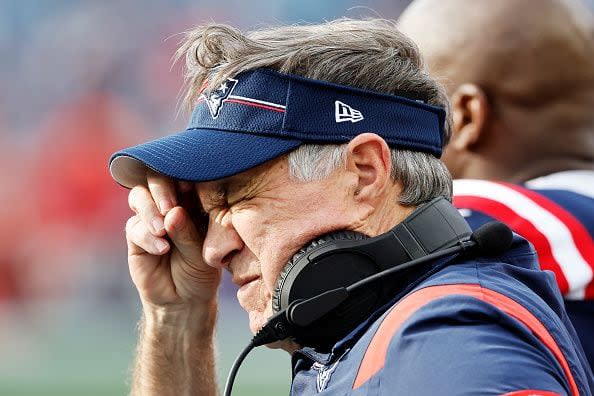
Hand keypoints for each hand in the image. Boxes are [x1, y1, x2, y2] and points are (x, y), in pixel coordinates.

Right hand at [125, 170, 220, 308]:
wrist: (184, 300)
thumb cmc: (201, 271)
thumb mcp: (201, 252)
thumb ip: (188, 231)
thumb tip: (172, 212)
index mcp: (192, 199)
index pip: (184, 175)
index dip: (183, 175)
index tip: (188, 186)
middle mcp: (169, 203)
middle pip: (156, 179)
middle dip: (161, 189)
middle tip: (170, 207)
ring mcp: (150, 217)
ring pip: (139, 197)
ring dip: (150, 210)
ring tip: (163, 230)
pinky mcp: (136, 235)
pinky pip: (135, 227)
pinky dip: (147, 236)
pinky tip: (161, 249)